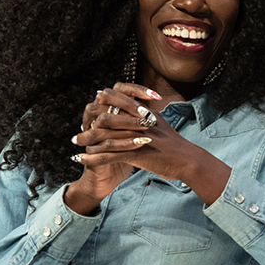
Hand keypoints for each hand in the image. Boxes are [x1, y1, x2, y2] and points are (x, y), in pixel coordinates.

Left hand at [70, 82, 231, 206]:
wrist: (188, 160)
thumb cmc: (175, 146)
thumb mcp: (161, 124)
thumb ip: (147, 115)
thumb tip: (140, 109)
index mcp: (142, 112)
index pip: (114, 103)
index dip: (99, 108)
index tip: (89, 116)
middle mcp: (136, 121)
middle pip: (104, 119)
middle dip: (87, 127)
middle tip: (77, 135)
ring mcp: (135, 136)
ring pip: (103, 136)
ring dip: (86, 142)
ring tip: (76, 146)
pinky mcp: (134, 153)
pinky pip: (107, 155)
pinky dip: (92, 158)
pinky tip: (81, 160)